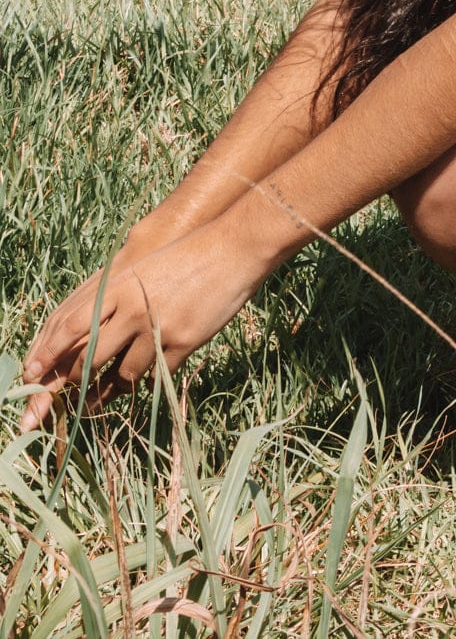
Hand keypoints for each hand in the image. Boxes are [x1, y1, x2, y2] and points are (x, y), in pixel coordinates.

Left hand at [21, 219, 267, 430]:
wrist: (234, 248)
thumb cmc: (189, 254)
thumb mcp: (145, 267)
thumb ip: (118, 294)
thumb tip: (91, 324)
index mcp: (120, 285)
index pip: (71, 324)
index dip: (49, 351)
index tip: (33, 372)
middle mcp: (134, 308)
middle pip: (92, 357)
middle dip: (76, 381)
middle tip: (69, 394)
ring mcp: (160, 327)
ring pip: (124, 374)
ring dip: (112, 389)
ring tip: (103, 397)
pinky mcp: (185, 342)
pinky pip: (157, 376)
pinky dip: (148, 383)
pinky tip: (144, 383)